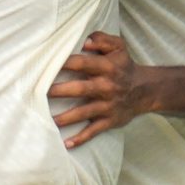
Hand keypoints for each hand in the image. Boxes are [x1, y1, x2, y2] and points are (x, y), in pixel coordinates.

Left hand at [49, 32, 149, 148]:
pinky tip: (66, 144)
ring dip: (66, 118)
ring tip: (48, 120)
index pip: (82, 63)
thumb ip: (101, 39)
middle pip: (80, 89)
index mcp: (107, 67)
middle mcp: (107, 86)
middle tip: (39, 93)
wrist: (145, 90)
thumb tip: (84, 41)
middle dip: (60, 91)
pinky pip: (94, 131)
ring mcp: (108, 105)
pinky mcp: (110, 120)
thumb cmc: (124, 66)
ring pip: (84, 112)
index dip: (64, 63)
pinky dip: (81, 138)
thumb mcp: (118, 47)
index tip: (45, 64)